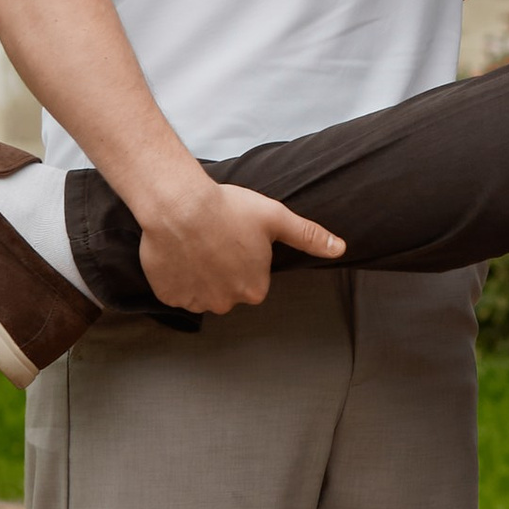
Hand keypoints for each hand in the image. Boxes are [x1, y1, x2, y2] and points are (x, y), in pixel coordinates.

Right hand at [135, 173, 344, 314]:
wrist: (179, 206)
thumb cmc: (228, 209)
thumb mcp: (275, 218)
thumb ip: (309, 236)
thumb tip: (340, 249)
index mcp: (255, 289)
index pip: (253, 279)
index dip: (244, 257)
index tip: (235, 237)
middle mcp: (226, 302)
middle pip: (226, 288)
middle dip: (222, 269)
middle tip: (214, 239)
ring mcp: (195, 301)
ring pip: (200, 291)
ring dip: (198, 274)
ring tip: (195, 243)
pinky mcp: (168, 295)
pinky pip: (175, 290)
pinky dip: (175, 276)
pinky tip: (178, 253)